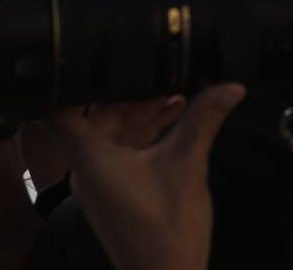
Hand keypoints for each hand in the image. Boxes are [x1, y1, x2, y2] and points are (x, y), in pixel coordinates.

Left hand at [50, 84, 245, 269]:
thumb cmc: (168, 231)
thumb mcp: (187, 166)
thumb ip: (204, 121)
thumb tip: (231, 85)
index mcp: (90, 160)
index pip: (60, 111)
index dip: (71, 82)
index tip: (93, 61)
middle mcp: (87, 169)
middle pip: (96, 117)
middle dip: (129, 95)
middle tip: (160, 75)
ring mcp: (100, 183)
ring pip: (113, 134)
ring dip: (141, 114)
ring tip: (176, 94)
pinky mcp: (115, 193)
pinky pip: (123, 152)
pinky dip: (144, 135)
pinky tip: (175, 120)